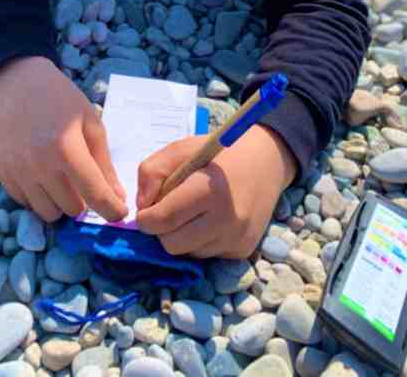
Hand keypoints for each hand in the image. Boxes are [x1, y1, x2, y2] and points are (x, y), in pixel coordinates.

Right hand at [0, 56, 127, 223]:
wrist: (20, 84)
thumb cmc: (63, 101)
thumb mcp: (91, 124)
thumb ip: (104, 164)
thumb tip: (117, 198)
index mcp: (67, 148)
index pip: (95, 195)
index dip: (112, 210)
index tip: (120, 213)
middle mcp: (39, 164)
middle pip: (72, 209)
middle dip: (85, 201)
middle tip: (85, 181)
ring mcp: (18, 171)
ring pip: (48, 213)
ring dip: (62, 202)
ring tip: (64, 179)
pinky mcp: (3, 173)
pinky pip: (27, 203)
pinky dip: (40, 196)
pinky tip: (44, 175)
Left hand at [135, 124, 297, 258]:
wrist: (265, 162)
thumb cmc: (217, 155)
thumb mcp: (179, 149)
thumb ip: (152, 173)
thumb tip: (142, 206)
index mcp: (208, 189)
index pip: (162, 220)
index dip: (145, 218)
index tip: (146, 209)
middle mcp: (226, 219)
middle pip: (171, 244)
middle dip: (162, 230)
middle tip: (168, 210)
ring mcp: (237, 238)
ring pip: (188, 253)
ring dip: (182, 236)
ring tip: (193, 212)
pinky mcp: (243, 250)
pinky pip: (207, 255)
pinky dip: (200, 241)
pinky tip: (210, 220)